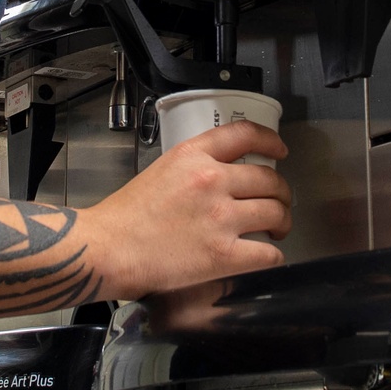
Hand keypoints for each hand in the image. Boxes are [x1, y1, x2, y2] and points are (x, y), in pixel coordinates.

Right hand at [80, 120, 291, 297]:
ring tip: (277, 229)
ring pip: (275, 212)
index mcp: (193, 156)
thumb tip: (222, 176)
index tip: (279, 151)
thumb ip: (193, 167)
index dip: (271, 141)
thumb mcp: (160, 170)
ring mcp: (220, 217)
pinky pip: (268, 253)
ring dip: (283, 221)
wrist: (108, 249)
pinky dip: (274, 255)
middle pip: (269, 178)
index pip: (246, 134)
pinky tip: (267, 255)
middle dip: (281, 192)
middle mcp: (212, 181)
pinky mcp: (223, 254)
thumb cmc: (125, 218)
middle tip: (279, 202)